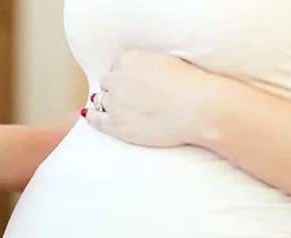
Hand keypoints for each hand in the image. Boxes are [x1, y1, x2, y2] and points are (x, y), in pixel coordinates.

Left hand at [83, 50, 225, 146]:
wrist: (199, 109)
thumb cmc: (191, 85)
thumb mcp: (167, 61)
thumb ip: (147, 65)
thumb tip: (141, 73)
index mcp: (130, 59)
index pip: (118, 66)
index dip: (126, 76)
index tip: (133, 83)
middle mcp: (118, 79)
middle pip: (108, 82)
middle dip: (117, 89)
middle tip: (130, 98)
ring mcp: (116, 102)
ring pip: (102, 100)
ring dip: (109, 103)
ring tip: (120, 109)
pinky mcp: (117, 125)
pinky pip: (96, 119)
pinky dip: (93, 117)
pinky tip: (92, 116)